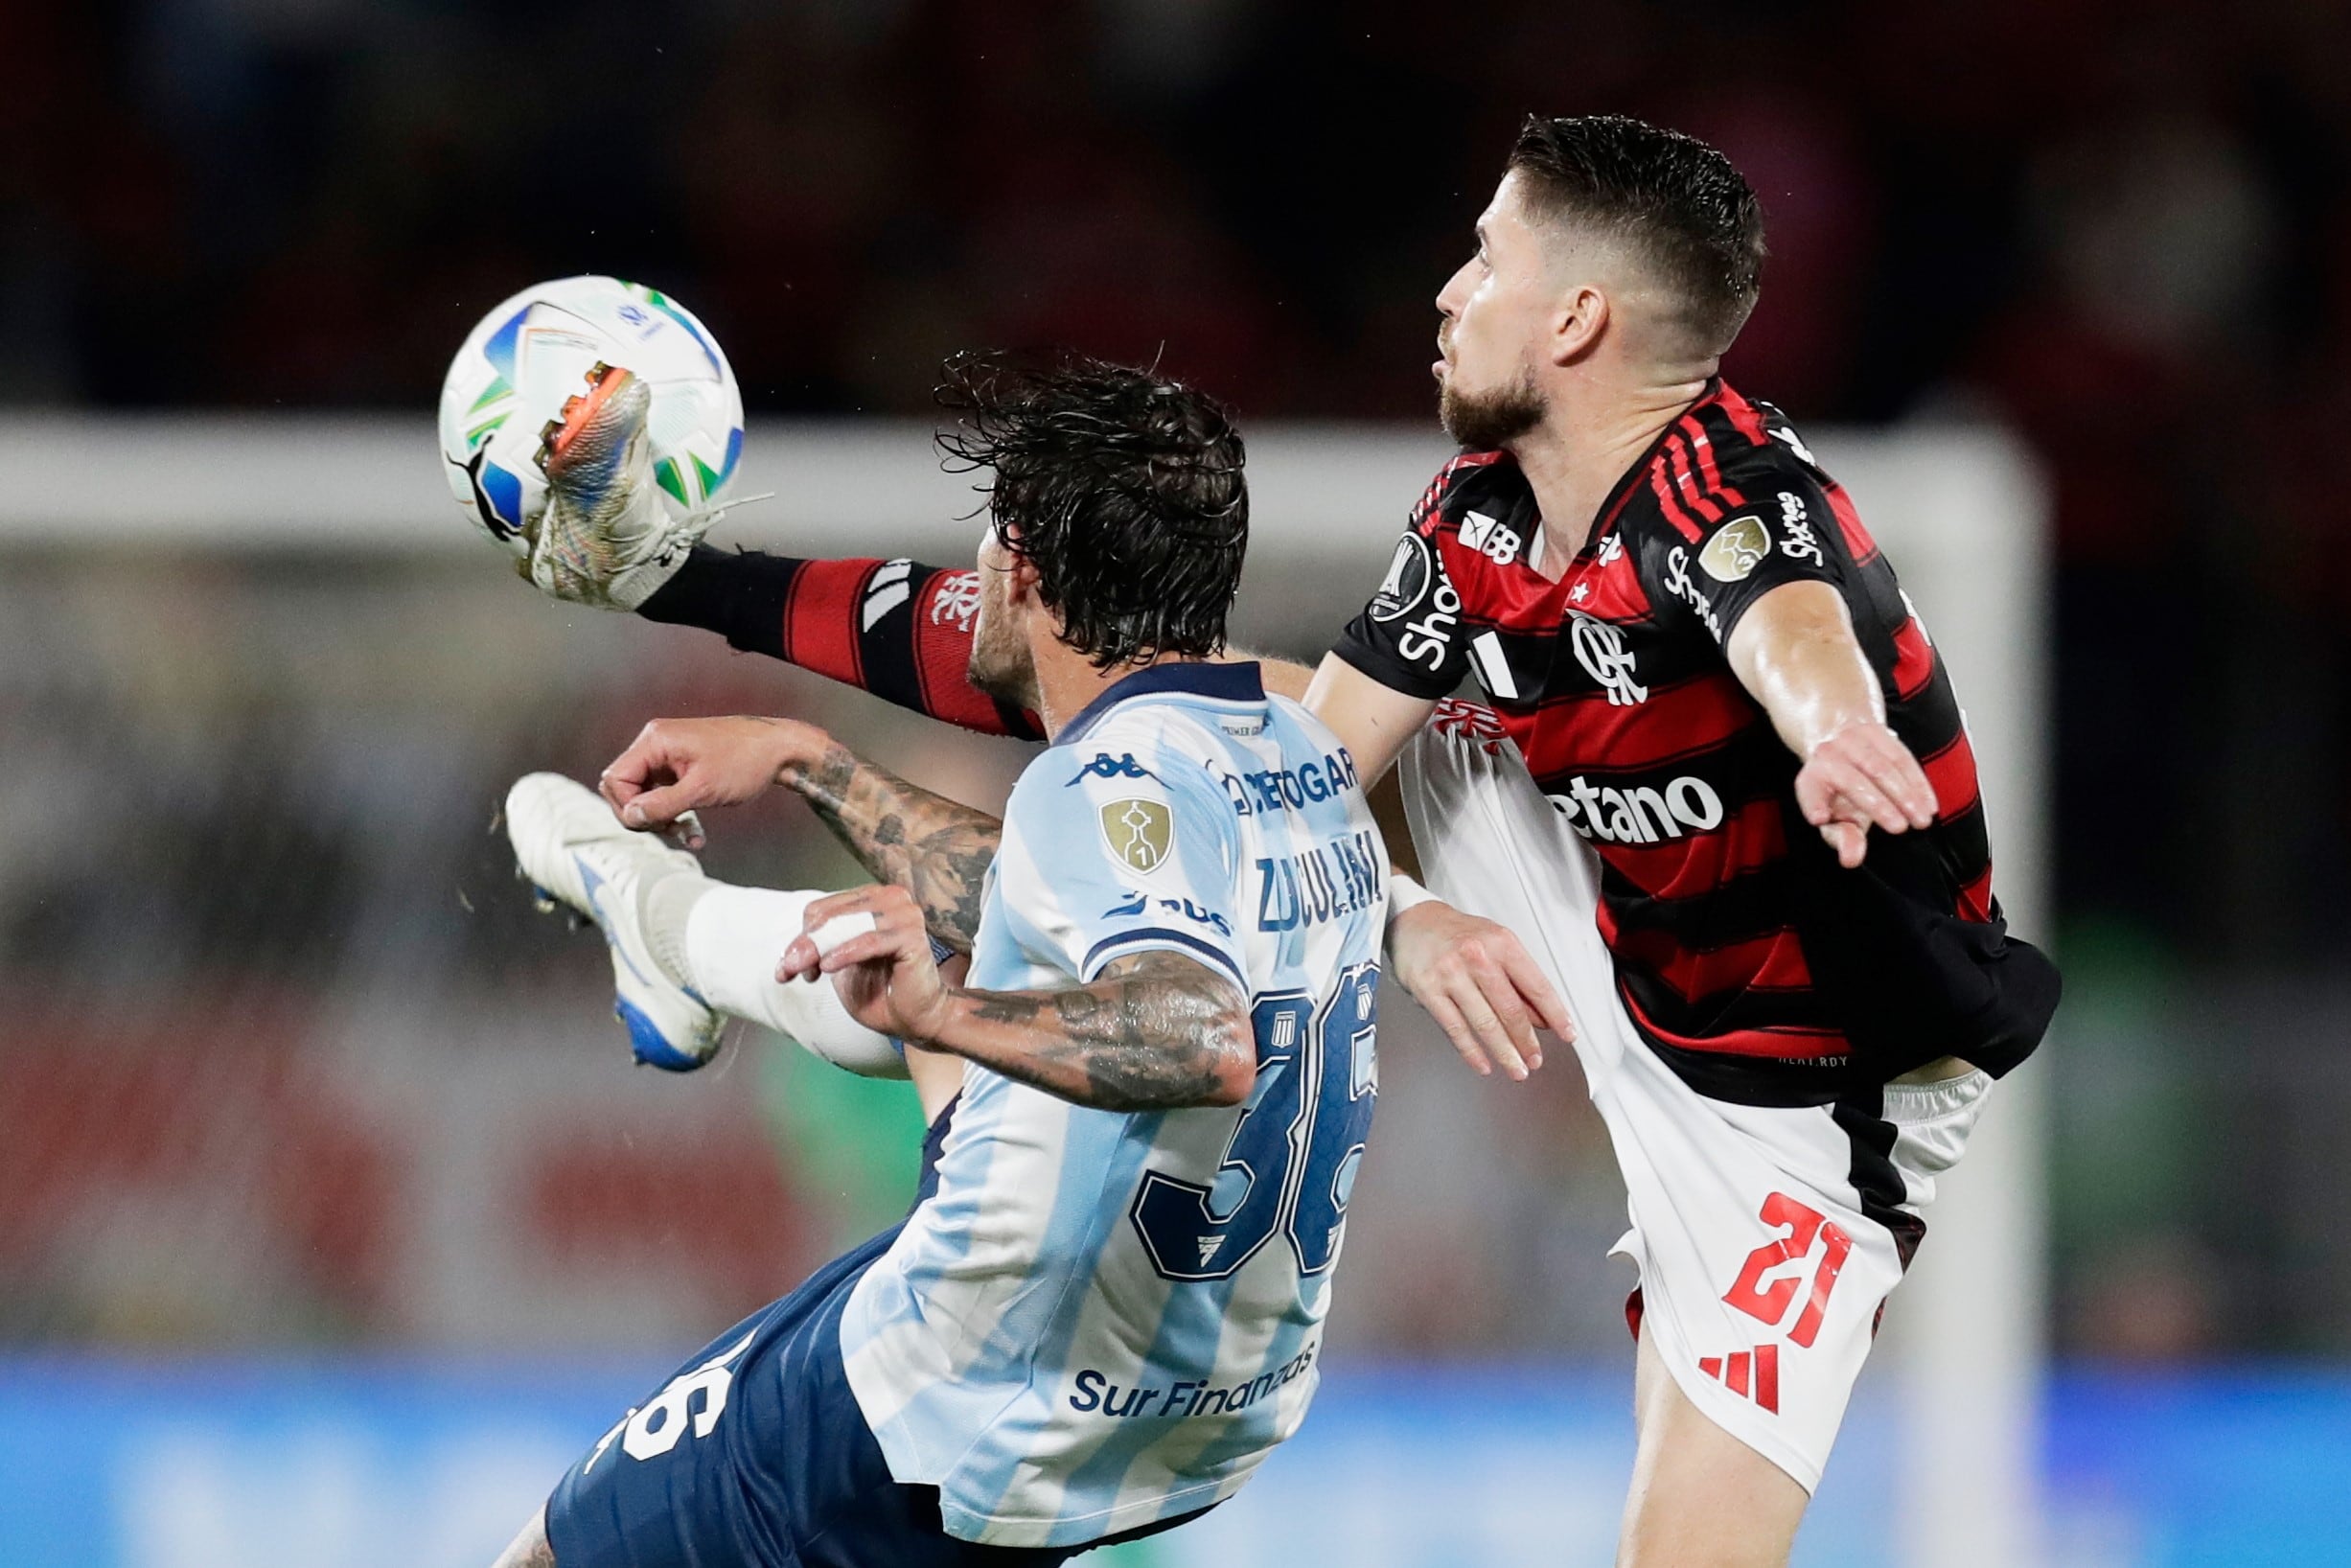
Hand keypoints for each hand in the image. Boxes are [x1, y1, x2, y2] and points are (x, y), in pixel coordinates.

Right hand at [598, 716, 830, 844]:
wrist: (780, 750)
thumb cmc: (746, 761)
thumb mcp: (702, 789)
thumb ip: (662, 805)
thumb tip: (631, 816)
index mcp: (655, 740)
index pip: (616, 779)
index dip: (628, 807)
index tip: (654, 824)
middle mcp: (657, 744)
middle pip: (625, 788)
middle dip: (644, 815)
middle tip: (670, 829)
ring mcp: (668, 756)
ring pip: (645, 796)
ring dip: (662, 819)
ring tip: (688, 834)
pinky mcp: (681, 767)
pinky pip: (664, 795)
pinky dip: (675, 814)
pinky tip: (694, 833)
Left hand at [777, 884, 953, 1042]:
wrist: (915, 1020)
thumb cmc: (881, 991)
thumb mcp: (839, 965)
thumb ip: (818, 950)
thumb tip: (788, 954)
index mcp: (872, 898)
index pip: (821, 909)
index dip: (802, 938)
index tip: (794, 968)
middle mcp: (890, 898)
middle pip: (828, 915)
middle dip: (805, 945)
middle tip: (788, 971)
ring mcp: (904, 914)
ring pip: (845, 926)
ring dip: (819, 950)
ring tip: (807, 973)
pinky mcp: (912, 936)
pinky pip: (868, 940)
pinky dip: (844, 953)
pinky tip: (827, 968)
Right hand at [1386, 899, 1572, 1079]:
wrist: (1413, 921)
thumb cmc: (1459, 934)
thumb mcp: (1495, 945)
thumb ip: (1518, 980)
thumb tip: (1541, 1018)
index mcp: (1502, 943)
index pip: (1536, 985)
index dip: (1555, 1014)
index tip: (1567, 1034)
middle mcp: (1478, 957)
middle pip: (1511, 1009)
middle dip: (1527, 1041)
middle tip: (1536, 1061)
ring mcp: (1451, 974)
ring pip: (1484, 1023)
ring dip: (1504, 1052)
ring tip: (1517, 1070)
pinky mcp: (1428, 991)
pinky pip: (1455, 1028)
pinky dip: (1471, 1051)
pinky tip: (1484, 1065)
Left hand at [1794, 719, 1936, 868]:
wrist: (1837, 737)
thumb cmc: (1835, 789)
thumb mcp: (1831, 814)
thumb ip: (1841, 837)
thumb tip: (1851, 859)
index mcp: (1812, 777)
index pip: (1812, 792)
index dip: (1814, 803)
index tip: (1820, 819)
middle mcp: (1829, 754)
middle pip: (1856, 780)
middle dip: (1880, 805)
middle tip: (1901, 828)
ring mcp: (1854, 740)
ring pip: (1884, 767)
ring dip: (1907, 794)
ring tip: (1923, 819)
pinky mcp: (1878, 733)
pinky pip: (1903, 758)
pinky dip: (1918, 782)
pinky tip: (1929, 803)